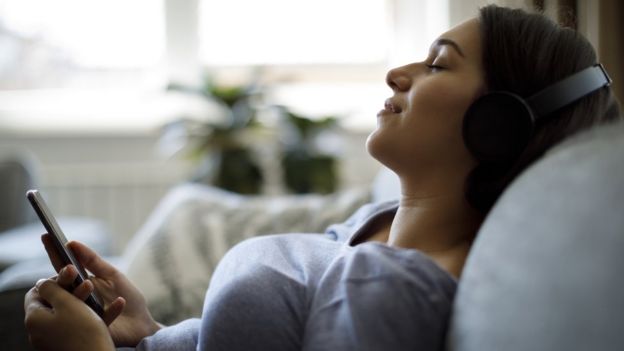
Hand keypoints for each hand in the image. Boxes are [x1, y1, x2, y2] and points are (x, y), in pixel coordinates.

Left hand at [24, 278, 114, 350]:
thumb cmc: (82, 332)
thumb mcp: (65, 302)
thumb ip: (51, 288)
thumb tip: (41, 283)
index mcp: (34, 318)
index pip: (36, 292)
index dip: (53, 281)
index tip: (71, 276)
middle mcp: (41, 331)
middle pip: (55, 302)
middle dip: (73, 288)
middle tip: (87, 281)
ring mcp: (55, 339)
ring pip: (71, 313)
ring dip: (86, 299)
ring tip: (98, 290)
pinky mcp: (71, 345)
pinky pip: (83, 325)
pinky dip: (97, 315)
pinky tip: (116, 305)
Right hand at [42, 234, 161, 346]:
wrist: (140, 322)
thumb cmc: (126, 296)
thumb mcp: (112, 274)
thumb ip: (93, 260)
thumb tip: (72, 243)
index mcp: (79, 283)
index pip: (62, 267)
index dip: (53, 252)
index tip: (46, 236)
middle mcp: (75, 298)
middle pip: (61, 285)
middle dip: (64, 275)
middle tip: (70, 269)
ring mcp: (80, 314)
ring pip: (70, 303)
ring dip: (81, 292)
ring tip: (90, 285)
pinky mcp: (91, 328)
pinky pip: (94, 318)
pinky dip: (112, 308)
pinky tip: (121, 301)